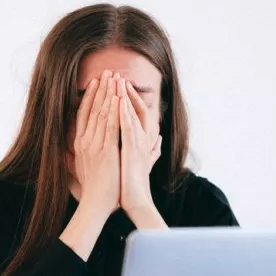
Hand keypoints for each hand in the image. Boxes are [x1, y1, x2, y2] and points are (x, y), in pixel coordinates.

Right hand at [73, 70, 120, 216]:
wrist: (96, 203)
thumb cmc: (94, 189)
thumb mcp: (85, 167)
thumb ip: (82, 155)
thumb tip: (76, 149)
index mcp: (80, 143)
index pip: (84, 114)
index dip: (90, 96)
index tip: (96, 82)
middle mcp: (84, 141)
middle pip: (92, 109)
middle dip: (101, 89)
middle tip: (108, 71)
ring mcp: (94, 145)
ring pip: (101, 113)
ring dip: (108, 93)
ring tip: (114, 77)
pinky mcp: (105, 151)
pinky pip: (110, 126)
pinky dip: (114, 110)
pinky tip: (118, 97)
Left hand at [119, 77, 161, 214]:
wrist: (136, 201)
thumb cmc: (135, 184)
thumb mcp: (142, 162)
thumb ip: (152, 150)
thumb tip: (160, 141)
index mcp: (142, 140)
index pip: (136, 113)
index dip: (127, 98)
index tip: (117, 85)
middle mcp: (143, 139)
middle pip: (134, 108)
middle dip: (124, 91)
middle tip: (115, 74)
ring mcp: (139, 143)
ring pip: (131, 114)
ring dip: (124, 96)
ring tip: (117, 80)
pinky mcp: (133, 150)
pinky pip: (127, 127)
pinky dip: (123, 113)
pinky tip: (117, 101)